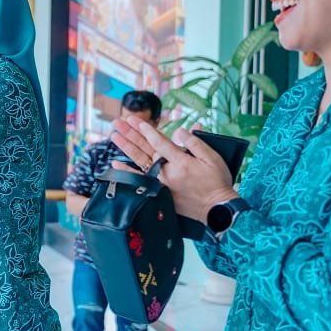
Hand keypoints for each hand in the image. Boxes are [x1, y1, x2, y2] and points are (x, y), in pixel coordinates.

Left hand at [111, 117, 238, 220]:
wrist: (216, 209)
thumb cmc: (217, 182)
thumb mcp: (212, 158)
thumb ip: (195, 142)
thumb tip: (179, 131)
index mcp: (181, 161)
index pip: (159, 142)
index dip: (147, 130)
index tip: (136, 121)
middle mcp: (167, 171)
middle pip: (145, 149)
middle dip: (131, 134)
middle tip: (118, 122)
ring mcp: (161, 182)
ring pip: (139, 161)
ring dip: (126, 147)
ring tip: (114, 135)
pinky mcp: (159, 191)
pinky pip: (139, 179)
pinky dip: (126, 172)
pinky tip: (115, 164)